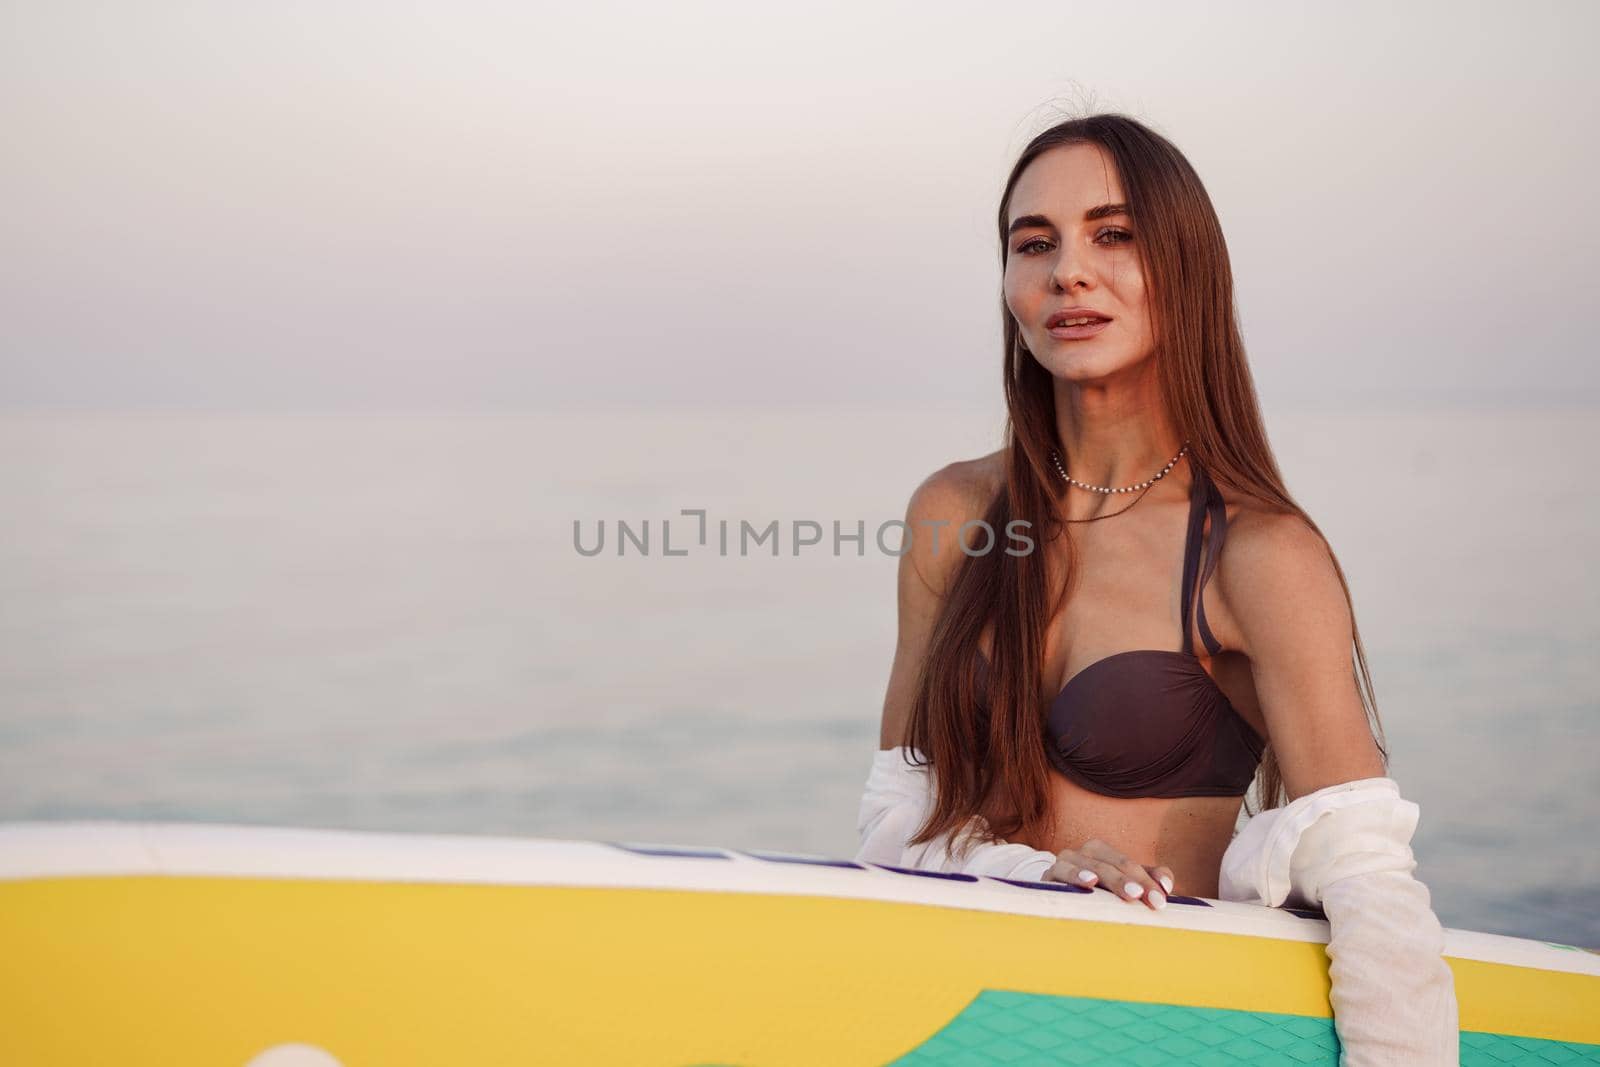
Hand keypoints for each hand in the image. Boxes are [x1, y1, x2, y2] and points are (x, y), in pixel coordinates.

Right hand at [1045, 839, 1173, 910]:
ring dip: (1111, 878)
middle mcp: (1084, 852)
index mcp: (1103, 852)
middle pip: (1112, 863)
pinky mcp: (1049, 875)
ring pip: (1090, 864)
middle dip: (1132, 881)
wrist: (1054, 898)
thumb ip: (1149, 880)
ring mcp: (1065, 862)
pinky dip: (1076, 875)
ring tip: (1129, 892)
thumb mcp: (1124, 884)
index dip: (1147, 881)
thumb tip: (1166, 886)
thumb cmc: (1095, 894)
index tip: (1161, 902)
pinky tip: (1090, 882)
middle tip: (1145, 898)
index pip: (1129, 864)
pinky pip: (1061, 871)